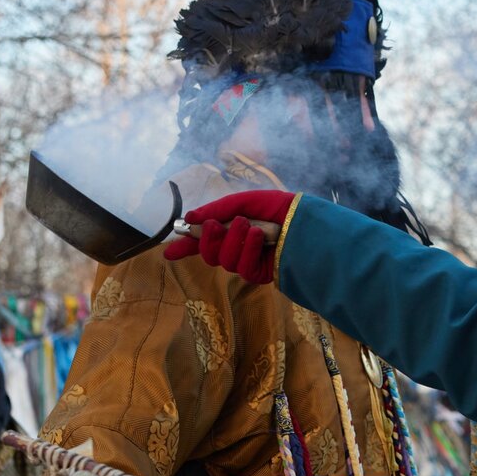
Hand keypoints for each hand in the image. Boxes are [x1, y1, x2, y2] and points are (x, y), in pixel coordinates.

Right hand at [163, 190, 295, 283]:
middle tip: (216, 225)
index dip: (184, 246)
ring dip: (233, 240)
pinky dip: (249, 249)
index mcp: (230, 229)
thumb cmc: (279, 208)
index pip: (201, 241)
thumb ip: (218, 209)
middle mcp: (235, 247)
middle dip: (207, 239)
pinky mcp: (259, 274)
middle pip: (208, 254)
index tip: (169, 251)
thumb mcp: (247, 201)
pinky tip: (261, 237)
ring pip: (223, 260)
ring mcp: (247, 262)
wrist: (307, 222)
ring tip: (249, 225)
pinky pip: (242, 267)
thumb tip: (189, 218)